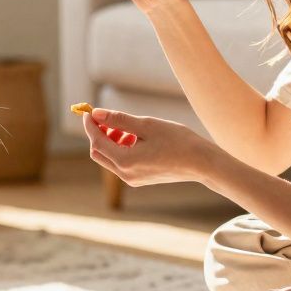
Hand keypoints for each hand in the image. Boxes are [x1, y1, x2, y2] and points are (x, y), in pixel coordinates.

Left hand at [81, 108, 214, 187]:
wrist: (202, 163)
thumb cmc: (177, 140)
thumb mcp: (147, 125)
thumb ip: (119, 120)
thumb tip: (96, 113)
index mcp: (125, 161)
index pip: (97, 142)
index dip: (90, 125)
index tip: (88, 111)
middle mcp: (126, 174)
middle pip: (99, 153)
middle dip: (99, 134)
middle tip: (108, 118)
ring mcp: (133, 179)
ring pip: (109, 159)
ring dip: (110, 141)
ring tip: (127, 128)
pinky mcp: (140, 179)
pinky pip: (121, 164)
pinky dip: (121, 149)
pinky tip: (135, 138)